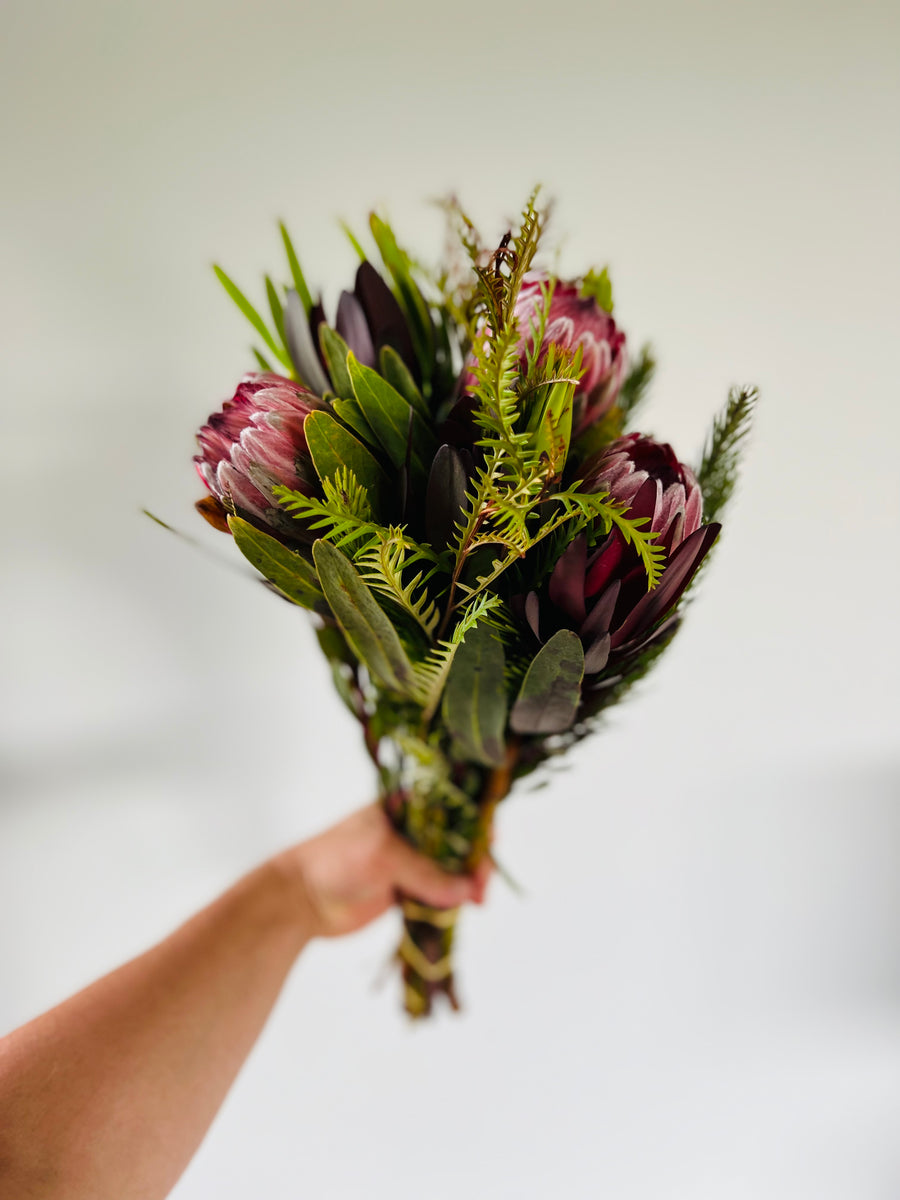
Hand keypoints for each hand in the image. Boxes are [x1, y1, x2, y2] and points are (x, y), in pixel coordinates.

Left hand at [276, 803, 490, 938]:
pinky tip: (464, 909)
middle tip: (480, 886)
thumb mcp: (383, 856)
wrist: (299, 900)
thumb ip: (425, 872)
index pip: (452, 809)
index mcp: (405, 808)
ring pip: (452, 871)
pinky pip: (440, 896)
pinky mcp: (406, 892)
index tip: (489, 848)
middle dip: (476, 862)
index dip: (475, 826)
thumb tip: (463, 890)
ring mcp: (410, 863)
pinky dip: (454, 903)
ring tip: (476, 902)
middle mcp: (412, 832)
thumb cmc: (334, 860)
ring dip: (468, 885)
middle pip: (458, 843)